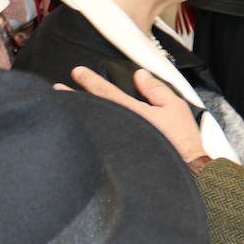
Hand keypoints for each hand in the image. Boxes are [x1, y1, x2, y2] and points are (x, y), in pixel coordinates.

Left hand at [69, 65, 208, 161]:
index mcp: (131, 112)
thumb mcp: (174, 107)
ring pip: (91, 126)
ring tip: (60, 110)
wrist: (187, 172)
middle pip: (90, 109)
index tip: (76, 72)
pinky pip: (96, 145)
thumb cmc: (181, 140)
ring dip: (76, 116)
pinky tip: (76, 137)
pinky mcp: (115, 160)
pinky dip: (85, 139)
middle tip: (56, 90)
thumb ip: (155, 89)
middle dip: (72, 98)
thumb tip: (139, 74)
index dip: (89, 80)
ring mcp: (114, 145)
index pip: (105, 92)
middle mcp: (118, 127)